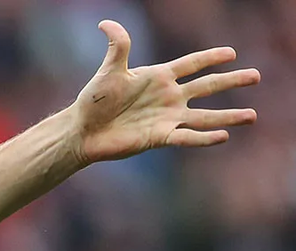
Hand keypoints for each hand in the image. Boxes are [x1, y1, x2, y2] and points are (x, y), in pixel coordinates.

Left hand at [73, 20, 258, 164]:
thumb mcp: (109, 70)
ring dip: (228, 116)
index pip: (191, 63)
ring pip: (204, 116)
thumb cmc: (93, 100)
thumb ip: (117, 46)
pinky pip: (186, 137)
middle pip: (207, 87)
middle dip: (231, 81)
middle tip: (256, 76)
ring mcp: (166, 117)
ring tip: (252, 116)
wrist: (83, 131)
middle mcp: (168, 97)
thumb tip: (105, 22)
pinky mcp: (160, 137)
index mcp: (159, 77)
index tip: (232, 53)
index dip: (211, 58)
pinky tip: (223, 137)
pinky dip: (204, 138)